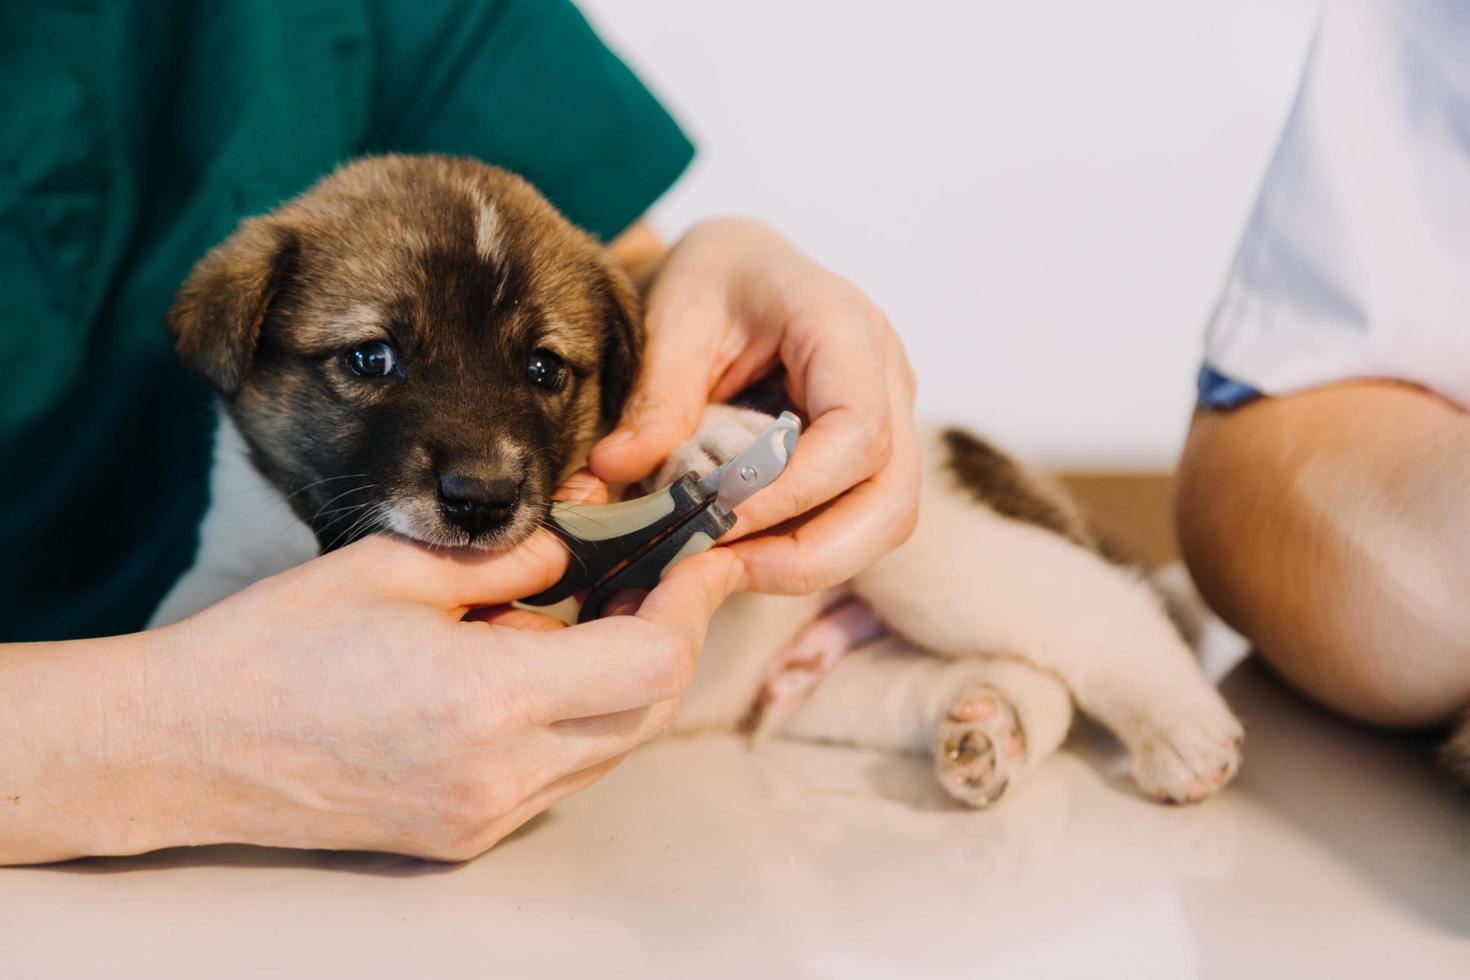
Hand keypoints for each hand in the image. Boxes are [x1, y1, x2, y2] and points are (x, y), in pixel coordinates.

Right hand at [0, 513, 738, 863]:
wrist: (186, 746)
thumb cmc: (278, 645)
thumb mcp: (398, 568)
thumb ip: (512, 559)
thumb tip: (580, 550)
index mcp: (489, 699)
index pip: (652, 660)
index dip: (690, 604)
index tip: (696, 559)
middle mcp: (501, 774)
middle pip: (651, 711)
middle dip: (669, 637)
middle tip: (653, 576)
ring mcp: (484, 817)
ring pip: (612, 748)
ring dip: (626, 681)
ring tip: (591, 613)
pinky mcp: (463, 837)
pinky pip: (561, 776)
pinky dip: (577, 720)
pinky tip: (537, 668)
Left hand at [591, 218, 919, 593]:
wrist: (742, 267)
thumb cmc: (715, 280)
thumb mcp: (673, 319)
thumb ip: (656, 395)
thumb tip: (616, 469)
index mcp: (844, 326)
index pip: (858, 429)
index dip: (795, 489)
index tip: (721, 518)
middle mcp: (887, 375)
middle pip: (892, 494)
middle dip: (812, 551)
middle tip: (726, 569)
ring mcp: (892, 416)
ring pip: (887, 519)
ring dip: (811, 561)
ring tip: (729, 568)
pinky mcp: (874, 453)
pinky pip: (862, 520)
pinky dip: (807, 550)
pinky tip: (744, 553)